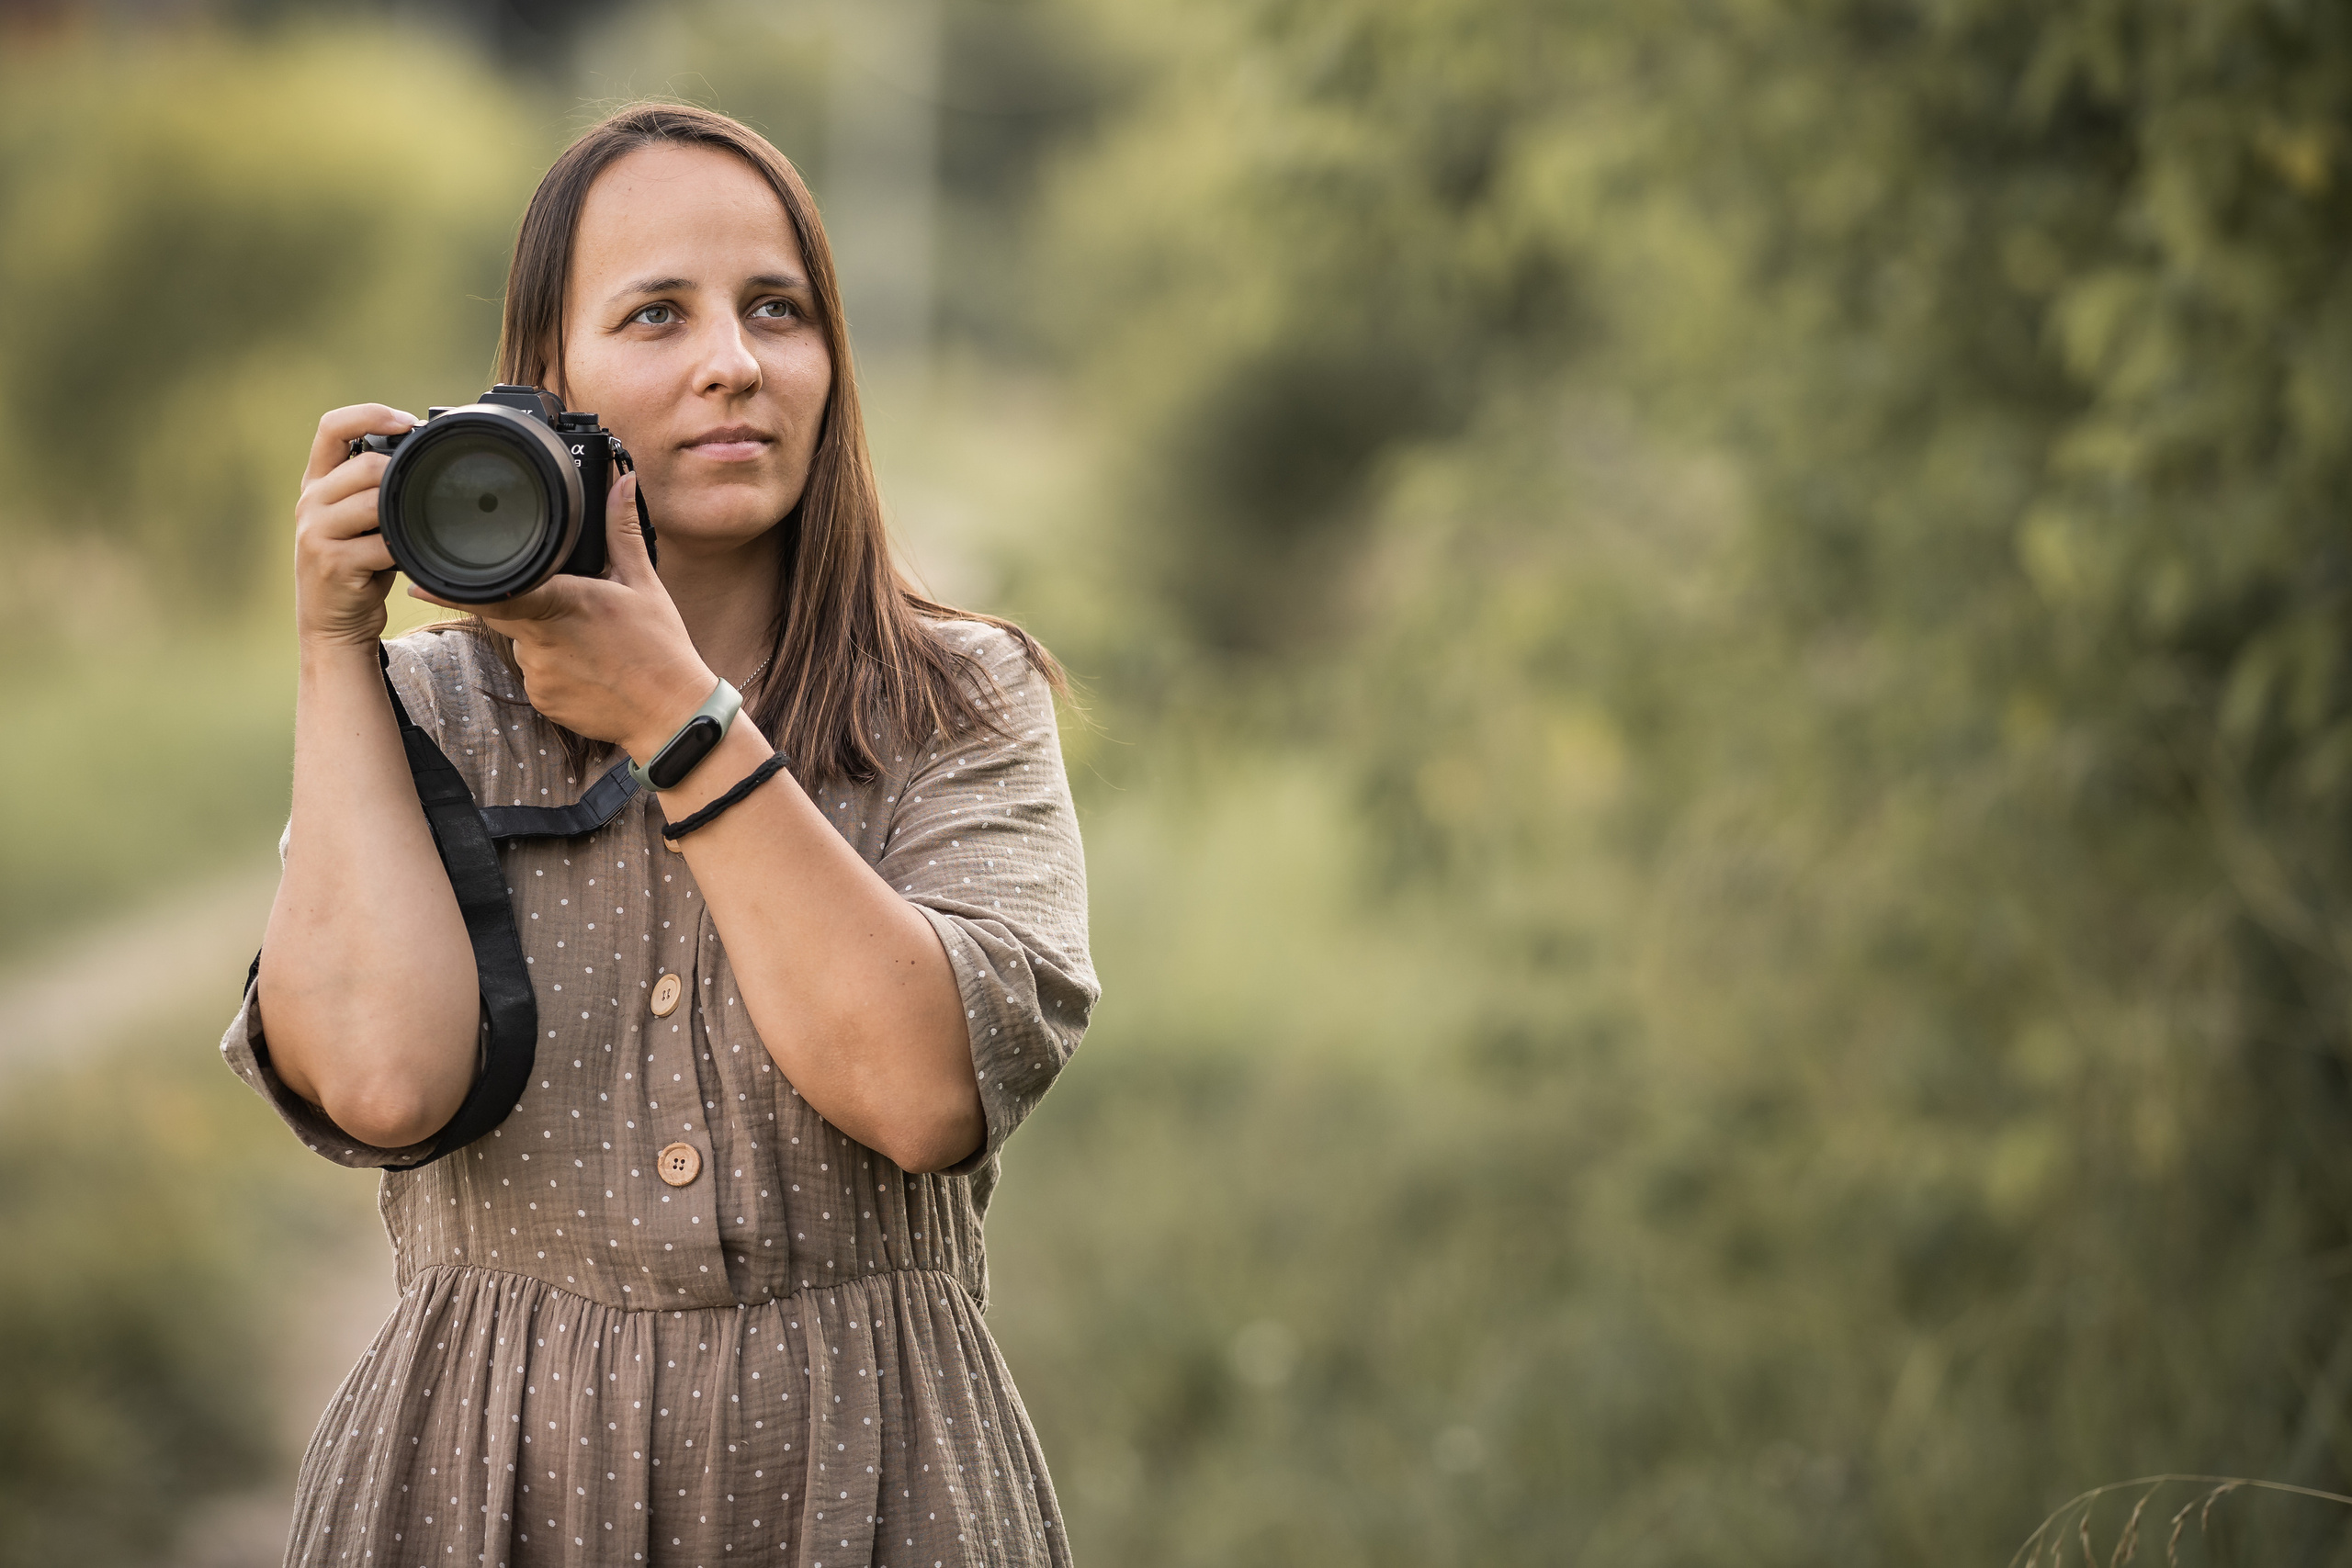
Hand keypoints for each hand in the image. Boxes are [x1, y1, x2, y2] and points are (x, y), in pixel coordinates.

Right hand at [295, 404, 416, 649]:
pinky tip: (408, 556)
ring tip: (412, 527)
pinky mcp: (334, 563)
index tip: (406, 420)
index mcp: (316, 484)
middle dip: (401, 474)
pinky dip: (403, 549)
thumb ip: (370, 487)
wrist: (333, 623)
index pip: (330, 428)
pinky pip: (382, 544)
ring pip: (373, 501)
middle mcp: (310, 503)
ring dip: (403, 512)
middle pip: (363, 465)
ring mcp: (316, 533)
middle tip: (423, 490)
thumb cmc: (356, 566)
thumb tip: (418, 453)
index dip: (369, 414)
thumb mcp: (355, 519)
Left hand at [410, 471, 714, 755]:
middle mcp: (542, 640)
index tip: (421, 578)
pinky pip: (535, 672)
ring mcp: (538, 674)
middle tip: (555, 601)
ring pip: (522, 641)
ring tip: (591, 641)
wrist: (672, 717)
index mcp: (564, 603)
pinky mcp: (542, 699)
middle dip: (519, 597)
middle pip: (503, 608)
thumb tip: (621, 480)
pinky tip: (589, 667)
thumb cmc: (661, 650)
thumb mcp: (644, 582)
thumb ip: (620, 528)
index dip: (454, 586)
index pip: (495, 590)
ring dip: (543, 633)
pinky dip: (553, 664)